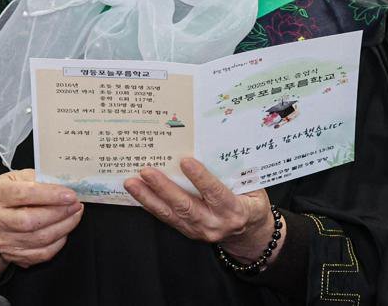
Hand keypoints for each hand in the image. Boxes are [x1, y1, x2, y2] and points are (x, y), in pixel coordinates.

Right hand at [0, 170, 82, 279]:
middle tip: (77, 205)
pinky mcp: (12, 255)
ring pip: (39, 239)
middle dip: (60, 213)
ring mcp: (1, 240)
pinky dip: (59, 242)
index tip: (71, 195)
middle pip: (30, 221)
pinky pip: (41, 254)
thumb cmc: (10, 194)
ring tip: (75, 214)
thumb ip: (40, 178)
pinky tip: (65, 230)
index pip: (24, 194)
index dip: (50, 195)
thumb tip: (67, 184)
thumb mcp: (19, 178)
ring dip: (64, 226)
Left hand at [124, 158, 279, 263]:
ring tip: (132, 183)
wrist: (249, 235)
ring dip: (149, 197)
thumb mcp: (255, 190)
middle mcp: (214, 223)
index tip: (185, 161)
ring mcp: (199, 230)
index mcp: (234, 210)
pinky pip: (166, 219)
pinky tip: (139, 194)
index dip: (200, 177)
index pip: (215, 193)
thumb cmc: (252, 206)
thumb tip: (217, 151)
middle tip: (147, 172)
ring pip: (170, 213)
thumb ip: (237, 175)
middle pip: (185, 205)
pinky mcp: (188, 232)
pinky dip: (151, 205)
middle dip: (163, 187)